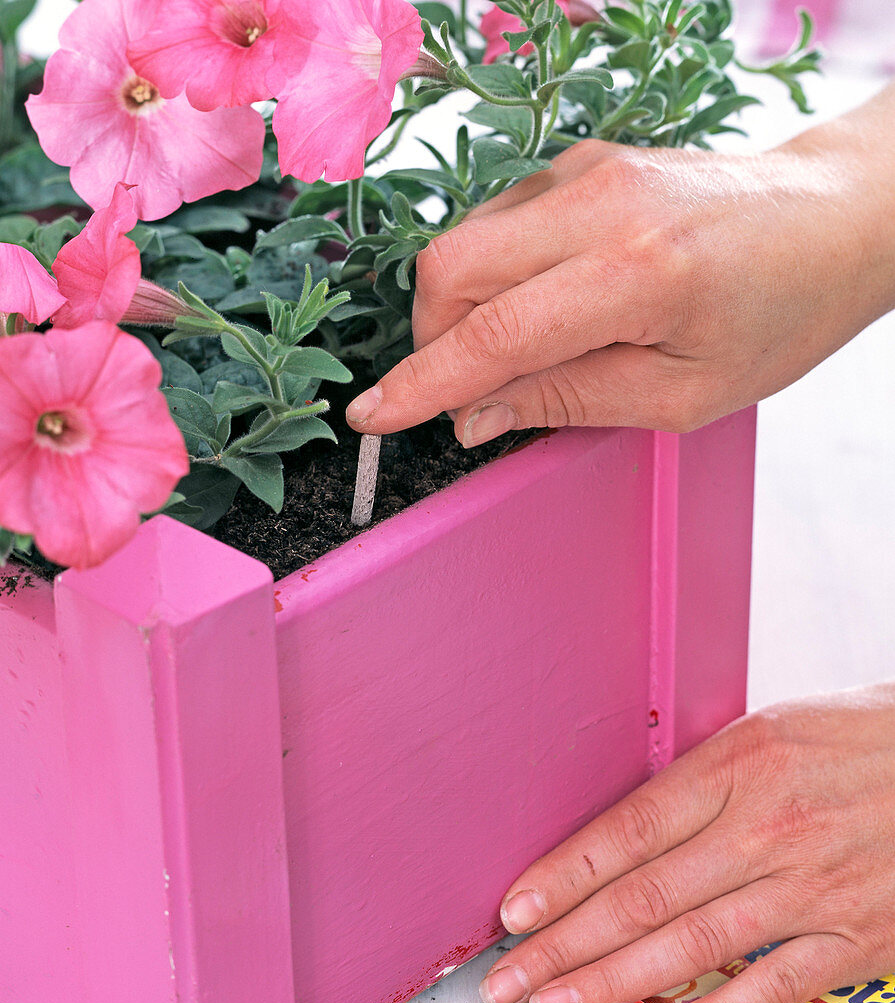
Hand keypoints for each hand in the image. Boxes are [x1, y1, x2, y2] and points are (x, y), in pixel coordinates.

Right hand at [346, 87, 894, 443]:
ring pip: (466, 241)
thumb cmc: (779, 314)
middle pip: (452, 269)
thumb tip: (476, 416)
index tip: (374, 416)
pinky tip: (536, 309)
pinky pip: (498, 222)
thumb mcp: (683, 396)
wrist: (834, 218)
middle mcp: (601, 203)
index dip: (422, 384)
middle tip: (465, 394)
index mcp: (637, 273)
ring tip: (516, 356)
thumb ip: (569, 401)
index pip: (494, 335)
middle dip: (431, 343)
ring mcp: (586, 170)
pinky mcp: (581, 162)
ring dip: (460, 311)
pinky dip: (492, 277)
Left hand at [475, 684, 894, 1002]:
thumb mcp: (769, 730)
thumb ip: (700, 782)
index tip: (516, 911)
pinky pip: (777, 983)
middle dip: (564, 943)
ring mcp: (812, 886)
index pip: (629, 830)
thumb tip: (624, 833)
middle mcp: (767, 826)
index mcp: (739, 765)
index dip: (564, 875)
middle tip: (505, 979)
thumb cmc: (857, 738)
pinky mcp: (857, 935)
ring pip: (693, 944)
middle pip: (644, 896)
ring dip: (614, 983)